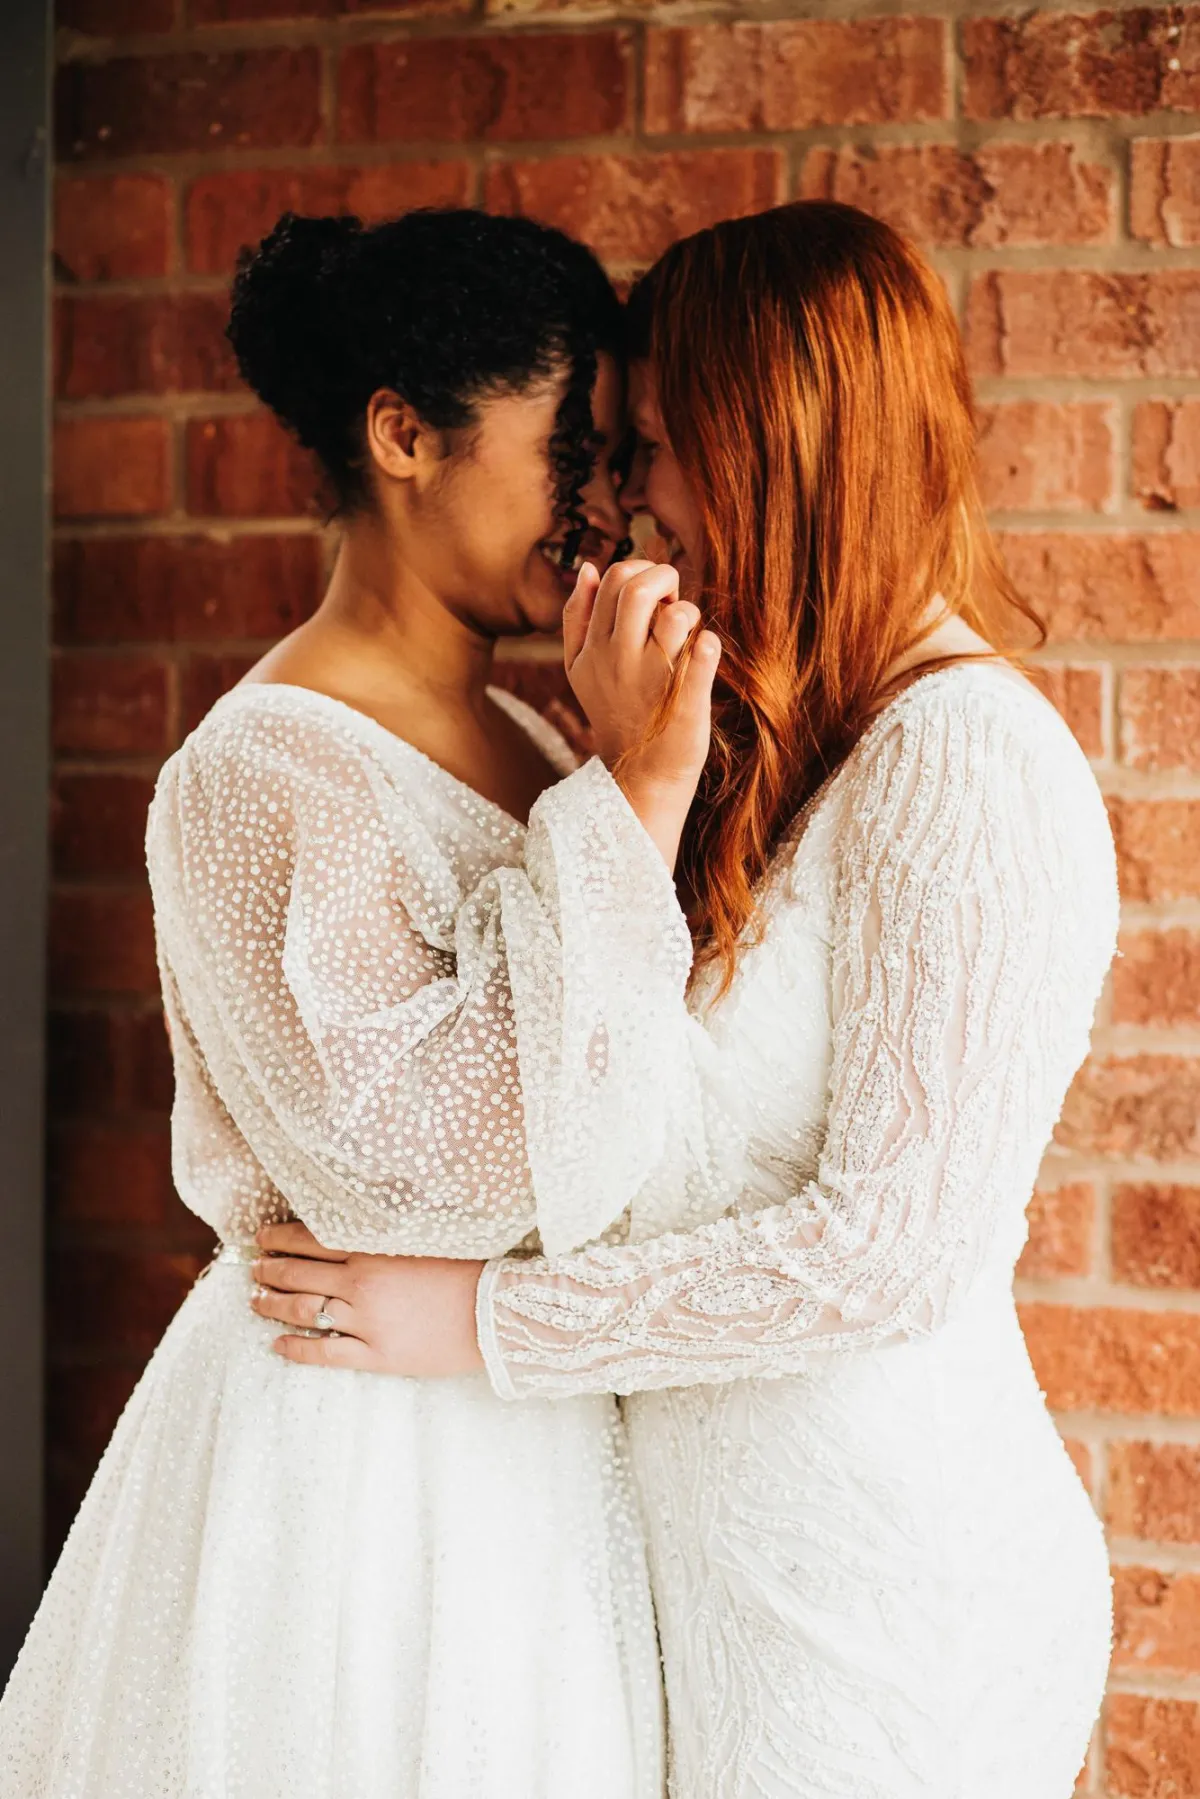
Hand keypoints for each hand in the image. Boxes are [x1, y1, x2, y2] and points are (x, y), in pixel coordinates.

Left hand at [250, 1220, 484, 1376]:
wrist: (495, 1313)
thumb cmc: (467, 1271)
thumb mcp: (421, 1241)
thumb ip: (382, 1238)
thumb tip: (350, 1231)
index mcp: (372, 1250)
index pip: (310, 1239)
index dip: (279, 1238)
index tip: (262, 1238)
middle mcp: (360, 1283)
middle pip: (299, 1274)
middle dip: (269, 1270)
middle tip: (255, 1268)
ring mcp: (365, 1321)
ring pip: (303, 1311)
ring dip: (272, 1304)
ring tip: (256, 1300)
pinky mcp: (376, 1355)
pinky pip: (323, 1352)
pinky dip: (295, 1348)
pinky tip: (278, 1345)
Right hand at [563, 559, 719, 866]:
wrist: (638, 775)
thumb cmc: (615, 711)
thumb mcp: (580, 666)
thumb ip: (577, 615)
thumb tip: (589, 567)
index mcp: (595, 646)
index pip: (616, 577)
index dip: (642, 570)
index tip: (654, 591)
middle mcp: (619, 659)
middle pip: (639, 587)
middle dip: (666, 577)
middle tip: (673, 599)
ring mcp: (654, 680)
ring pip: (675, 616)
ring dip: (688, 613)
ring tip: (687, 635)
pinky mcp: (686, 702)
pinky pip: (703, 657)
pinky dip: (708, 646)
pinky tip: (706, 647)